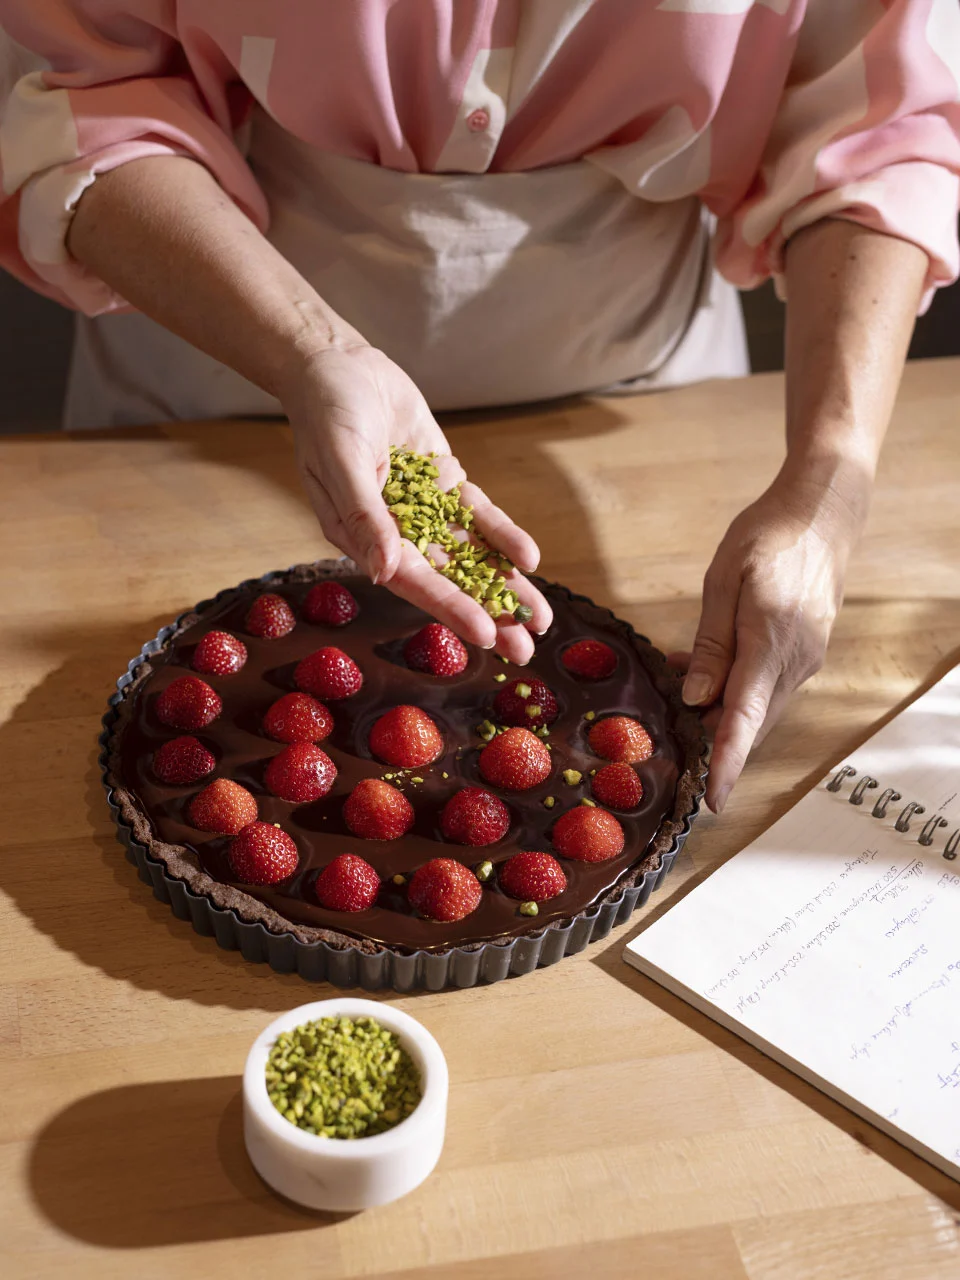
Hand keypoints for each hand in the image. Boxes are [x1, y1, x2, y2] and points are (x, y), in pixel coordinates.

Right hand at [279, 343, 551, 662]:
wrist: (337, 364)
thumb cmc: (326, 413)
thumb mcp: (340, 460)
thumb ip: (364, 515)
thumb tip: (383, 571)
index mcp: (362, 538)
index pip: (413, 581)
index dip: (450, 607)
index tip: (485, 634)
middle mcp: (395, 532)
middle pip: (449, 579)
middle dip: (488, 613)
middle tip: (525, 651)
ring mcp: (424, 509)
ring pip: (471, 555)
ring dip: (505, 586)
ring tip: (541, 619)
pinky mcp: (445, 483)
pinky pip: (479, 517)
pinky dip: (504, 536)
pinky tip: (530, 558)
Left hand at [669, 463, 869, 812]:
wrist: (823, 514)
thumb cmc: (768, 536)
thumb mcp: (724, 581)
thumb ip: (711, 644)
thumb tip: (695, 699)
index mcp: (770, 642)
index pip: (744, 717)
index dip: (726, 761)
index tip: (714, 799)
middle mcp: (795, 662)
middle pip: (751, 722)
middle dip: (713, 738)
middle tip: (671, 736)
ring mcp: (805, 661)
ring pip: (757, 708)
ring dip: (719, 710)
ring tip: (679, 683)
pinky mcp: (804, 654)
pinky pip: (765, 687)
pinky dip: (734, 690)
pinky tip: (704, 669)